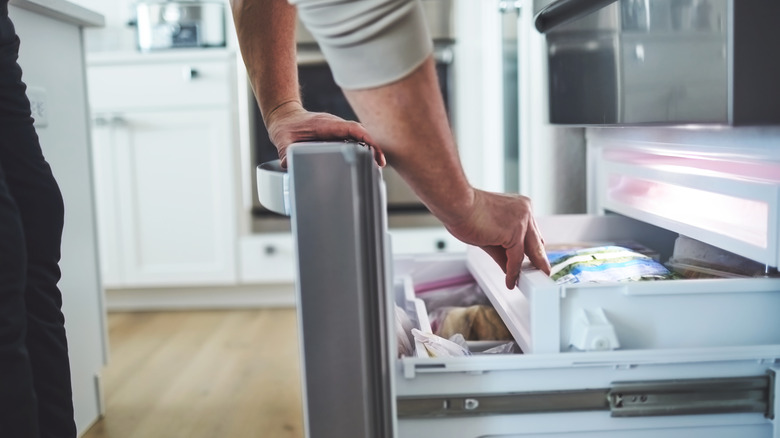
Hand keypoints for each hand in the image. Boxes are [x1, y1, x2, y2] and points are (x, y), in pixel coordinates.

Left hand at [265, 101, 385, 167]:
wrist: (285, 117)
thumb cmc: (286, 127)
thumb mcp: (282, 141)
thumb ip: (285, 153)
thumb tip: (288, 165)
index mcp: (325, 124)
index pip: (351, 128)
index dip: (365, 138)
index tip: (374, 150)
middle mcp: (335, 125)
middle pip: (360, 133)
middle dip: (373, 146)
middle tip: (380, 163)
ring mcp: (337, 130)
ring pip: (359, 136)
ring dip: (370, 148)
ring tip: (378, 165)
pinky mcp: (337, 135)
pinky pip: (354, 139)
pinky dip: (363, 148)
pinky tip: (367, 161)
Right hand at [444, 189, 551, 288]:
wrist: (456, 204)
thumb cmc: (465, 212)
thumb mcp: (488, 234)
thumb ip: (501, 251)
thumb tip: (508, 267)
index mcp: (520, 207)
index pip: (531, 233)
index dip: (532, 249)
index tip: (533, 262)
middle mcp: (525, 211)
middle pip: (536, 242)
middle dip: (538, 261)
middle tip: (541, 274)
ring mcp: (522, 221)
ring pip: (529, 251)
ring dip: (526, 269)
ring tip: (526, 282)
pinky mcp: (515, 232)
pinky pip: (516, 257)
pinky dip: (513, 271)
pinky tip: (510, 280)